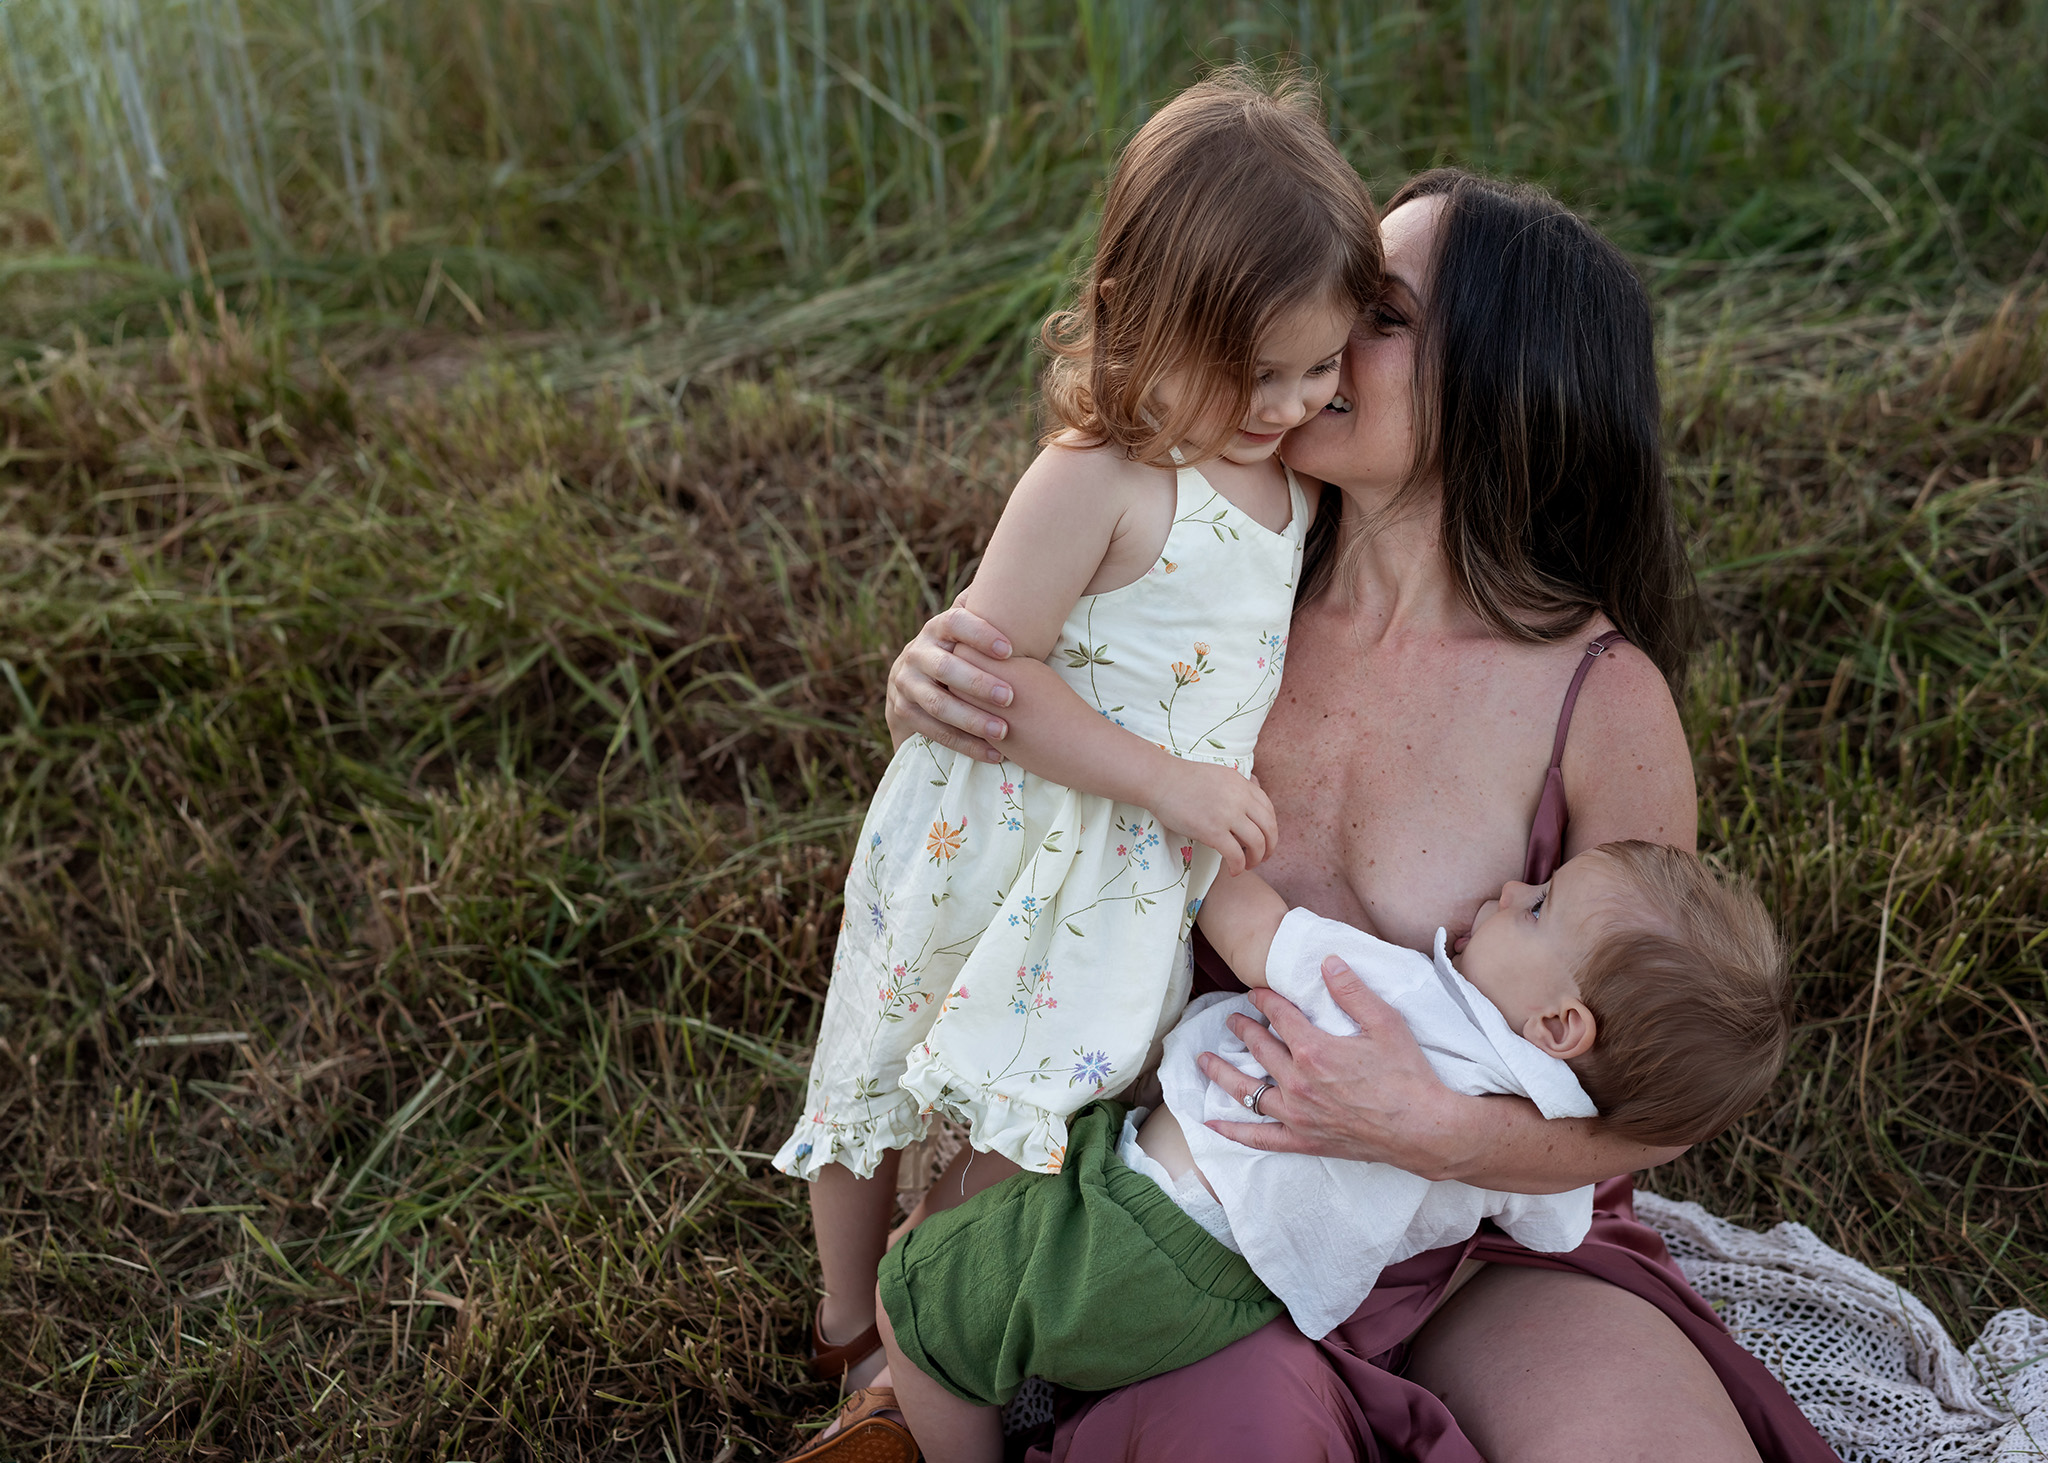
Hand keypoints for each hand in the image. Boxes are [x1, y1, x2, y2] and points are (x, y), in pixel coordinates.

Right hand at [883, 601, 1014, 760]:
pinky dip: (965, 744)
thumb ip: (985, 611)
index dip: (981, 634)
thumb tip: (1019, 579)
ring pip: (938, 704)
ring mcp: (905, 683)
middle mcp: (917, 652)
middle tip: (1010, 698)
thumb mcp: (966, 635)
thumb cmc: (958, 656)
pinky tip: (993, 754)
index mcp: (937, 629)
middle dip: (979, 684)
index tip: (1011, 651)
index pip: (956, 622)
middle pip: (946, 668)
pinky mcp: (902, 712)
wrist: (910, 687)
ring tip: (1003, 732)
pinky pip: (934, 731)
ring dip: (972, 720)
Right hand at [1153, 764, 1277, 876]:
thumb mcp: (1219, 775)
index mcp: (1242, 785)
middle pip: (1268, 828)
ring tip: (1248, 865)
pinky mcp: (1212, 831)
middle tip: (1263, 858)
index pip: (1269, 810)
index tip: (1265, 840)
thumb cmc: (1184, 779)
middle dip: (1269, 847)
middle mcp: (1240, 799)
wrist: (1160, 781)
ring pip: (1256, 843)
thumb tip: (1250, 800)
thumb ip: (1236, 788)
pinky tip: (1234, 871)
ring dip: (1256, 859)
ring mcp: (1227, 815)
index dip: (1270, 829)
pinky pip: (1235, 854)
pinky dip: (1239, 866)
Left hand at [1196, 955, 1471, 1177]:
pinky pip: (1259, 1137)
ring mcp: (1297, 1113)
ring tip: (1204, 1060)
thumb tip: (1327, 961)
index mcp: (1314, 1049)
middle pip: (1259, 1048)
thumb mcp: (1386, 1023)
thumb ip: (1352, 991)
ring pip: (1247, 1091)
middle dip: (1243, 1030)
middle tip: (1232, 1020)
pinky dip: (1234, 1130)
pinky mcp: (1303, 1140)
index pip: (1279, 1016)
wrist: (1422, 1129)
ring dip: (1222, 1073)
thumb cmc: (1408, 1075)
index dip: (1265, 1000)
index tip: (1256, 992)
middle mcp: (1297, 1081)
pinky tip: (1212, 1124)